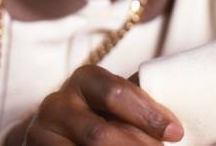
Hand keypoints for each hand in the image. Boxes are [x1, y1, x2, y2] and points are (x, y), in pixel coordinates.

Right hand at [6, 64, 183, 144]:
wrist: (56, 136)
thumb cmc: (99, 116)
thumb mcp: (115, 105)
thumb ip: (137, 106)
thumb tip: (173, 128)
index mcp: (84, 79)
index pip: (116, 92)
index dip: (147, 113)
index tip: (175, 132)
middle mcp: (57, 102)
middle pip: (100, 132)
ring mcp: (40, 133)